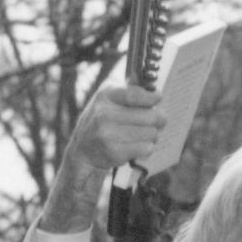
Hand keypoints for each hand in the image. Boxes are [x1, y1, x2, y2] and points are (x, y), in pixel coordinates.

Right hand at [37, 79, 166, 231]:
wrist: (82, 148)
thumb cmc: (102, 119)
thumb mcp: (109, 98)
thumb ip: (130, 90)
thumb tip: (154, 89)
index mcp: (105, 96)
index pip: (136, 95)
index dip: (152, 97)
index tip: (158, 98)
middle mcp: (104, 114)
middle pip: (151, 116)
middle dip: (159, 120)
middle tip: (157, 121)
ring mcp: (108, 134)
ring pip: (152, 134)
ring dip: (153, 135)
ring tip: (143, 134)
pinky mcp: (114, 152)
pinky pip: (146, 148)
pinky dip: (147, 148)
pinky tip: (137, 145)